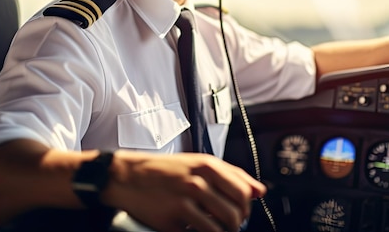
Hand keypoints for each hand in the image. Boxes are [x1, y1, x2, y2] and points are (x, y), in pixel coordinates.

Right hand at [101, 151, 265, 231]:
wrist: (128, 177)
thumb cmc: (165, 170)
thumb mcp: (198, 163)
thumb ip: (231, 174)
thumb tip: (260, 191)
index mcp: (207, 166)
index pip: (243, 192)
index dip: (247, 207)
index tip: (242, 211)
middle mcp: (197, 182)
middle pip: (235, 212)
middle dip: (238, 223)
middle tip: (231, 224)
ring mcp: (184, 202)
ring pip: (221, 228)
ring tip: (217, 229)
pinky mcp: (172, 220)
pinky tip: (199, 230)